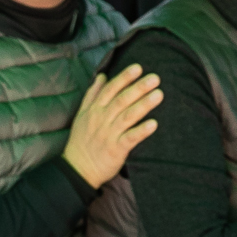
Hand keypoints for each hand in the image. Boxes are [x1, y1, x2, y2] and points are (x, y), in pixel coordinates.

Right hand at [62, 64, 162, 187]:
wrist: (77, 169)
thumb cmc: (82, 140)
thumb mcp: (82, 115)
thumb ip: (93, 95)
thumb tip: (102, 76)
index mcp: (94, 110)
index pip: (110, 90)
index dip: (124, 78)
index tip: (138, 68)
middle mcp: (102, 120)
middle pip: (121, 100)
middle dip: (138, 88)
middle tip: (155, 78)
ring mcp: (109, 134)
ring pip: (128, 116)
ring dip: (144, 105)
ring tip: (159, 95)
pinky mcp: (116, 149)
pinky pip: (130, 138)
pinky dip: (141, 131)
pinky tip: (154, 124)